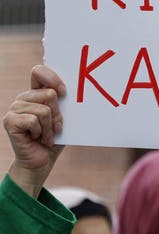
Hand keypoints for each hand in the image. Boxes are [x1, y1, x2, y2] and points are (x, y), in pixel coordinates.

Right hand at [3, 65, 67, 197]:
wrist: (41, 161)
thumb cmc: (55, 138)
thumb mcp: (63, 118)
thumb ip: (64, 103)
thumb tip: (74, 91)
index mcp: (36, 93)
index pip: (39, 72)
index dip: (53, 78)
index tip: (65, 92)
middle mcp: (23, 98)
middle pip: (49, 94)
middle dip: (58, 115)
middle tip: (55, 128)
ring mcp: (14, 109)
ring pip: (44, 110)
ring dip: (50, 127)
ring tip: (46, 135)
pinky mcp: (9, 121)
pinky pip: (33, 121)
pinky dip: (42, 133)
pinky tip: (38, 139)